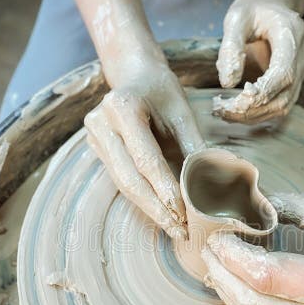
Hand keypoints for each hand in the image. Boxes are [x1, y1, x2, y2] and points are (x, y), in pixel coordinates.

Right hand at [85, 63, 203, 238]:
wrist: (134, 74)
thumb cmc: (162, 90)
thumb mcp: (183, 112)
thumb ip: (193, 147)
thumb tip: (209, 186)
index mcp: (122, 107)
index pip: (145, 158)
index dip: (164, 188)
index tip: (183, 212)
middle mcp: (100, 123)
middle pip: (129, 178)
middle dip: (156, 209)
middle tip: (180, 230)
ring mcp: (94, 138)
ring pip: (123, 184)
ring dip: (150, 209)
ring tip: (175, 228)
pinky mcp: (96, 149)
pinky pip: (121, 180)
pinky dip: (143, 198)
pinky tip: (162, 213)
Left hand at [214, 0, 303, 123]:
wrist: (274, 4)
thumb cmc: (254, 8)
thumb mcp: (236, 18)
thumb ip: (231, 49)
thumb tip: (227, 84)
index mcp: (291, 33)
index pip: (284, 72)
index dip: (262, 91)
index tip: (235, 101)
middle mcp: (303, 53)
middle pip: (284, 94)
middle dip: (252, 109)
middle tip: (221, 110)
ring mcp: (302, 69)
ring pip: (284, 105)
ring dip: (254, 115)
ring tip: (225, 112)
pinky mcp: (295, 81)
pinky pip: (281, 104)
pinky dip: (259, 112)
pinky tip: (237, 110)